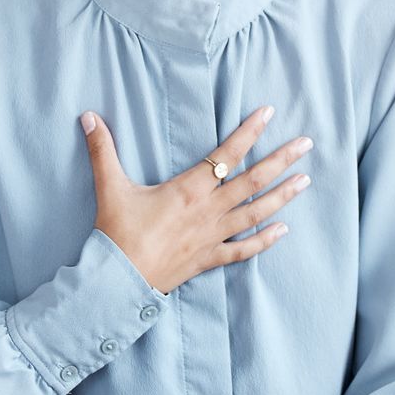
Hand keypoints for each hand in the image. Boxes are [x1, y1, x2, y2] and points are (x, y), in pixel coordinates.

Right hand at [81, 106, 311, 294]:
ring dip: (282, 196)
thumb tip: (88, 117)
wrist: (118, 281)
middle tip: (306, 144)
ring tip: (305, 180)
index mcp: (188, 189)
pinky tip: (283, 231)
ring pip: (255, 213)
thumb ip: (103, 150)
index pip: (227, 154)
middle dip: (281, 161)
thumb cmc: (115, 233)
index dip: (249, 132)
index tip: (269, 113)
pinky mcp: (209, 258)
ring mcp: (212, 236)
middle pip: (253, 181)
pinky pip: (243, 249)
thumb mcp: (110, 187)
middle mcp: (208, 211)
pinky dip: (264, 240)